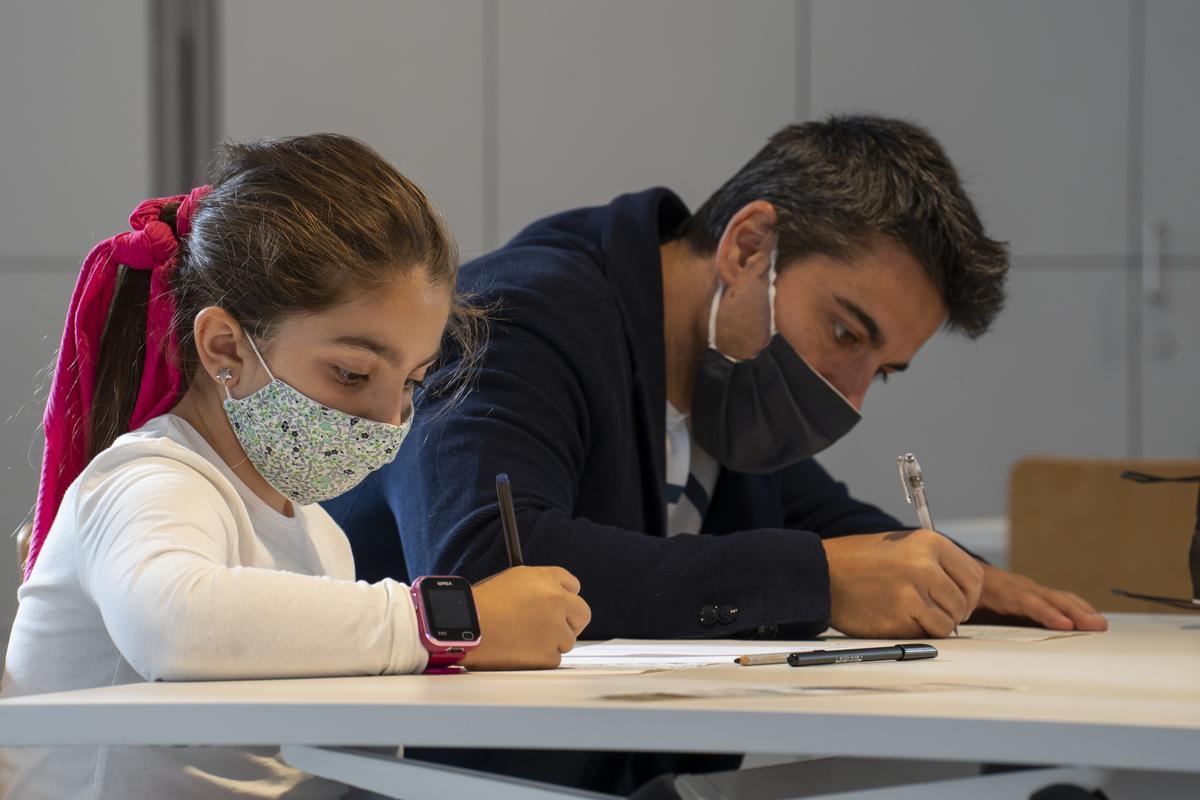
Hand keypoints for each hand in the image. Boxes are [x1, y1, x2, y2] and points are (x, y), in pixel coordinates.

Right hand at [459, 566, 591, 669]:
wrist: (464, 628)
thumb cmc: (479, 606)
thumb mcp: (511, 580)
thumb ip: (537, 586)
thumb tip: (551, 595)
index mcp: (545, 578)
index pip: (573, 585)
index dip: (566, 597)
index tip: (562, 606)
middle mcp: (555, 599)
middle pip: (582, 613)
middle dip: (571, 621)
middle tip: (555, 628)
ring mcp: (554, 627)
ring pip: (568, 639)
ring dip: (552, 641)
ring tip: (523, 639)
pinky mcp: (549, 653)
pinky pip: (554, 658)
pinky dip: (540, 659)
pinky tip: (519, 651)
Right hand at [823, 529, 984, 638]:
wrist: (822, 574)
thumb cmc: (859, 562)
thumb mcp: (903, 546)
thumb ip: (935, 563)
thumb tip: (963, 590)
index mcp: (930, 543)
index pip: (974, 577)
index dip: (969, 594)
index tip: (959, 601)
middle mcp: (925, 566)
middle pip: (963, 603)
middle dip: (951, 613)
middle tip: (931, 611)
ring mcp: (913, 593)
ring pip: (948, 623)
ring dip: (933, 625)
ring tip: (910, 613)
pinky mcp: (900, 617)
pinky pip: (926, 635)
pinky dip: (916, 633)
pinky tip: (896, 618)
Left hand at [972, 564, 1107, 630]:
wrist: (961, 572)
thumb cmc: (962, 590)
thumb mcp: (959, 602)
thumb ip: (962, 615)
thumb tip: (959, 626)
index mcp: (998, 589)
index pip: (1025, 601)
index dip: (1045, 612)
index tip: (1063, 623)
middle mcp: (1018, 587)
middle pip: (1048, 599)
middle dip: (1072, 612)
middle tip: (1093, 625)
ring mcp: (1028, 589)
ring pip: (1057, 598)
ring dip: (1079, 611)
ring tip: (1099, 624)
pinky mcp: (1035, 594)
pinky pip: (1058, 599)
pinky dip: (1077, 608)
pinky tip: (1091, 618)